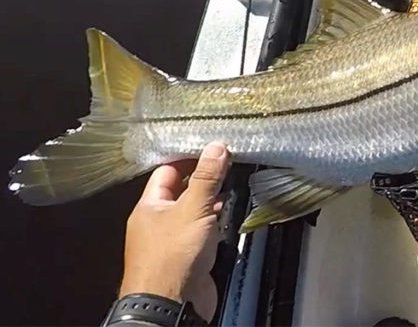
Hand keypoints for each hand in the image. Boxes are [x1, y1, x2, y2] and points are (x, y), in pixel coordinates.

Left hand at [118, 142, 230, 321]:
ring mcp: (173, 240)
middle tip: (228, 166)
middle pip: (182, 191)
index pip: (167, 172)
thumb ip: (206, 179)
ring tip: (233, 189)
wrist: (171, 304)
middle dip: (205, 180)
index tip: (212, 150)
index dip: (189, 159)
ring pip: (194, 212)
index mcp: (149, 207)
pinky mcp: (188, 257)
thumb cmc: (171, 257)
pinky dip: (216, 224)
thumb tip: (216, 148)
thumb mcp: (192, 209)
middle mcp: (158, 222)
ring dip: (212, 203)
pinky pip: (203, 233)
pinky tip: (228, 220)